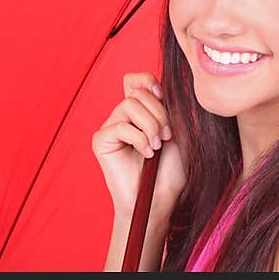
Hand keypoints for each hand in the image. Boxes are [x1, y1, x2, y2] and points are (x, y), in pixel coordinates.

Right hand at [92, 72, 187, 223]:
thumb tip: (159, 85)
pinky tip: (146, 154)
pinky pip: (120, 126)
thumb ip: (168, 107)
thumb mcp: (177, 132)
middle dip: (158, 113)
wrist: (160, 200)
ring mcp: (111, 127)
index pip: (136, 80)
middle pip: (137, 92)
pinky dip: (139, 139)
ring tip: (156, 146)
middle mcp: (123, 116)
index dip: (148, 81)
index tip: (163, 97)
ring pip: (130, 105)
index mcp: (141, 111)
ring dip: (150, 125)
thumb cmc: (170, 170)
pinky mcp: (101, 140)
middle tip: (166, 137)